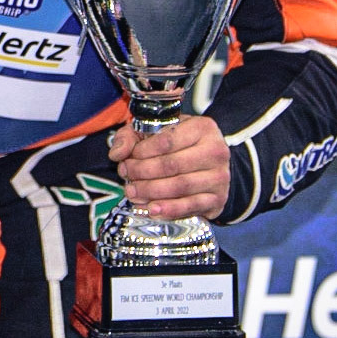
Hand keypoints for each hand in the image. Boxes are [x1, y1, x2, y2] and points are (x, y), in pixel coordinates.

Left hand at [109, 114, 230, 220]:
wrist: (208, 163)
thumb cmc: (178, 144)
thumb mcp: (153, 130)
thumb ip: (130, 136)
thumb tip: (117, 153)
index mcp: (202, 128)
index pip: (166, 141)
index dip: (141, 151)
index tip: (127, 158)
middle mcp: (215, 151)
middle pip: (171, 165)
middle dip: (142, 172)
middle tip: (125, 174)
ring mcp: (219, 177)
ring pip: (180, 187)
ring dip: (151, 192)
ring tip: (132, 192)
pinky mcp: (218, 199)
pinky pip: (190, 206)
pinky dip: (168, 209)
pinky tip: (151, 208)